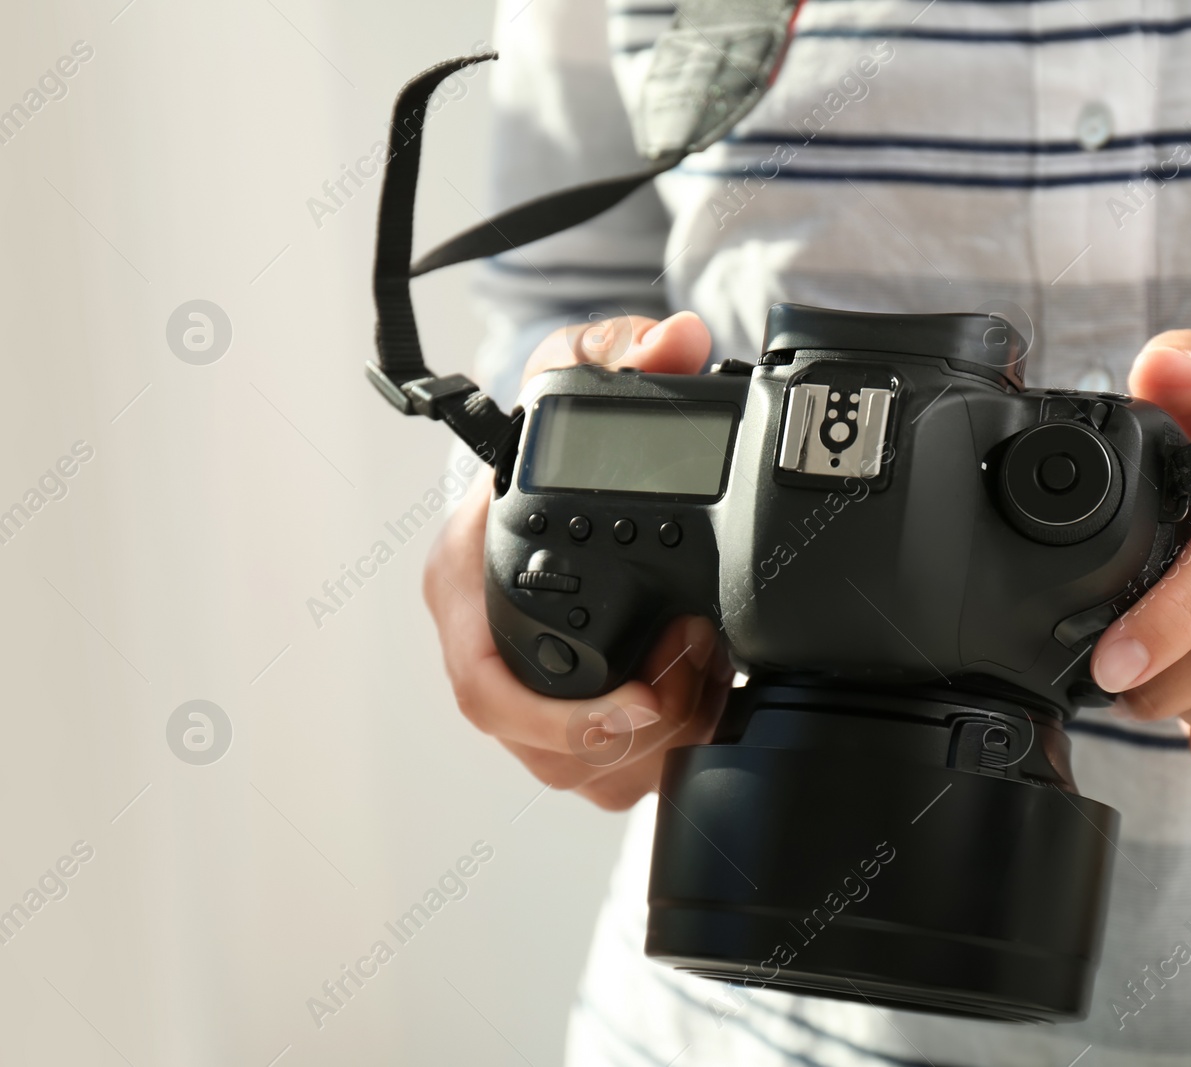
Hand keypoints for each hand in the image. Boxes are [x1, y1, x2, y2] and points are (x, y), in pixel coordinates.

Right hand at [423, 312, 734, 809]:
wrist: (537, 487)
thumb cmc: (534, 448)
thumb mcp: (566, 379)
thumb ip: (616, 353)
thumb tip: (675, 339)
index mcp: (465, 584)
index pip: (486, 684)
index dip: (561, 717)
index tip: (646, 702)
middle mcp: (485, 650)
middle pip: (547, 750)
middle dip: (635, 735)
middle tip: (699, 682)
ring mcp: (525, 694)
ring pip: (586, 772)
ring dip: (658, 742)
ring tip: (708, 681)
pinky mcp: (565, 721)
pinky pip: (611, 771)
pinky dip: (664, 746)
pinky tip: (703, 700)